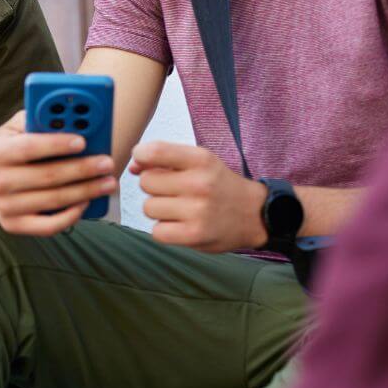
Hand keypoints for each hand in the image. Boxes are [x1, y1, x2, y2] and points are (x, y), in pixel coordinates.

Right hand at [0, 110, 116, 235]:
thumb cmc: (9, 148)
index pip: (29, 147)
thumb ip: (38, 121)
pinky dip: (71, 215)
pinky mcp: (12, 225)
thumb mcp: (16, 128)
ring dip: (86, 191)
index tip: (82, 142)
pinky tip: (87, 202)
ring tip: (107, 182)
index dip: (56, 144)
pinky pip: (49, 226)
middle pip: (47, 176)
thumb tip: (70, 119)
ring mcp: (3, 207)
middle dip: (82, 169)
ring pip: (53, 200)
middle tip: (106, 163)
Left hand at [131, 140, 268, 252]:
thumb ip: (163, 159)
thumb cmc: (218, 185)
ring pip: (148, 208)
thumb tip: (132, 167)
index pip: (154, 151)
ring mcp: (197, 211)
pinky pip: (157, 231)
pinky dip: (164, 230)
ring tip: (179, 209)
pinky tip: (180, 224)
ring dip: (158, 209)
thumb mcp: (198, 161)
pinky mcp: (194, 235)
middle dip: (153, 187)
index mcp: (200, 160)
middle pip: (146, 182)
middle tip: (172, 191)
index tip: (144, 163)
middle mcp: (199, 184)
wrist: (255, 214)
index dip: (140, 156)